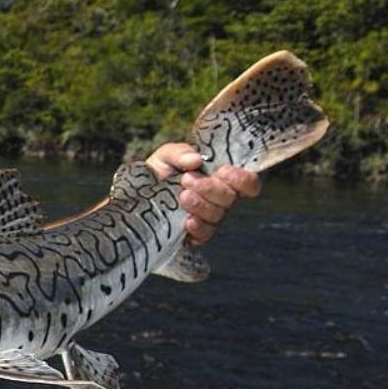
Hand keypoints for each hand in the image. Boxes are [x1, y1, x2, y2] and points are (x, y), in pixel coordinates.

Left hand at [146, 142, 261, 245]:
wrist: (139, 194)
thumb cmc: (160, 172)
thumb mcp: (167, 156)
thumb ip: (181, 152)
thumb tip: (196, 160)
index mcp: (221, 179)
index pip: (249, 183)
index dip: (242, 179)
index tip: (222, 171)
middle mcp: (220, 200)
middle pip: (230, 199)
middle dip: (210, 188)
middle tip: (186, 179)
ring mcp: (208, 218)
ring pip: (217, 217)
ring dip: (201, 206)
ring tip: (182, 196)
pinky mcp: (195, 235)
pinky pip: (204, 236)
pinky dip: (198, 228)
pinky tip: (187, 221)